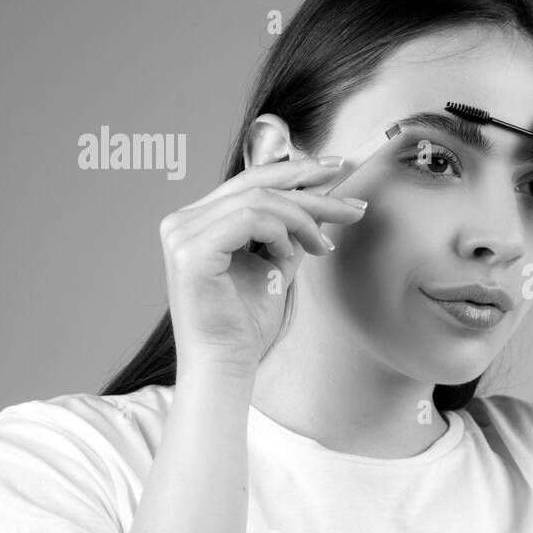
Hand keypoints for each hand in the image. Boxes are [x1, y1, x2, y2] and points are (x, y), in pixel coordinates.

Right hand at [159, 156, 368, 377]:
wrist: (226, 363)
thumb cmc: (245, 323)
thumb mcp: (275, 265)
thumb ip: (290, 231)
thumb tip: (321, 200)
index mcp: (198, 221)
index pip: (249, 182)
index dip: (295, 171)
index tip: (336, 169)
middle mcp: (182, 221)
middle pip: (256, 185)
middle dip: (311, 187)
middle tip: (351, 201)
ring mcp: (182, 234)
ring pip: (258, 200)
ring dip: (302, 218)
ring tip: (323, 245)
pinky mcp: (190, 250)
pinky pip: (248, 219)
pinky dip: (279, 232)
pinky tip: (289, 254)